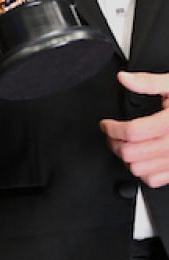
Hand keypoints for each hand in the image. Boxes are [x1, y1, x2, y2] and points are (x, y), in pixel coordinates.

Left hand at [101, 71, 168, 187]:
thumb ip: (149, 83)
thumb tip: (124, 79)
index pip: (131, 132)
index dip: (111, 128)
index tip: (107, 125)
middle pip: (130, 153)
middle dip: (115, 143)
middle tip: (113, 134)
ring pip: (138, 170)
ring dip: (127, 158)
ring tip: (127, 145)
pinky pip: (153, 180)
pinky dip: (142, 171)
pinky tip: (143, 158)